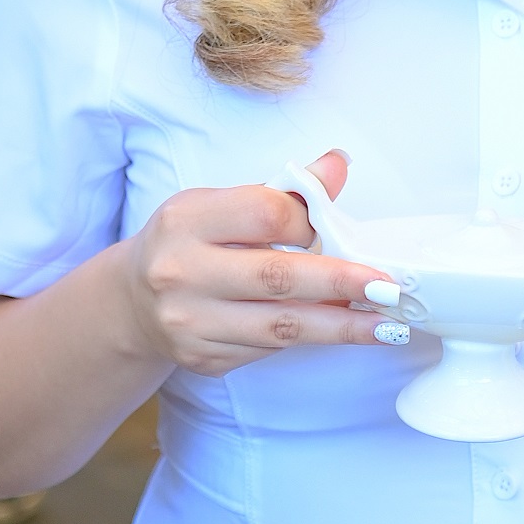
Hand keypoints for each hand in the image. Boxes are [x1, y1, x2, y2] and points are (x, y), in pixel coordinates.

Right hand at [116, 150, 400, 377]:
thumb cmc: (191, 241)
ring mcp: (188, 323)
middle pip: (277, 278)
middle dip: (342, 284)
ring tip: (386, 325)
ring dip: (341, 326)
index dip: (311, 223)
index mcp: (187, 220)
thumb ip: (284, 190)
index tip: (342, 235)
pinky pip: (268, 350)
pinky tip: (342, 332)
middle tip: (390, 288)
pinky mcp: (201, 359)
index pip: (266, 214)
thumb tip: (338, 165)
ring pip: (280, 327)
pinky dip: (308, 339)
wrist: (134, 300)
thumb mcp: (224, 203)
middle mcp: (180, 273)